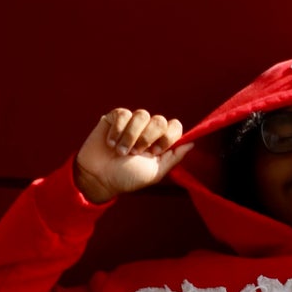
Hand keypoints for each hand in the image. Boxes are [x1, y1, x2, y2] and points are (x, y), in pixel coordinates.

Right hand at [73, 106, 189, 203]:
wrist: (99, 178)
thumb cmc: (126, 178)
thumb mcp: (155, 172)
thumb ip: (174, 157)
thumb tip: (192, 143)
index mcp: (160, 142)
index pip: (175, 126)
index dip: (168, 137)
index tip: (155, 152)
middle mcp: (148, 130)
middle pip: (159, 120)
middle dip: (148, 138)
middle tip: (136, 153)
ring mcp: (131, 123)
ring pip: (141, 114)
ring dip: (131, 136)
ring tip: (121, 152)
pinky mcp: (114, 118)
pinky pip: (123, 114)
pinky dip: (117, 130)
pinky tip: (110, 143)